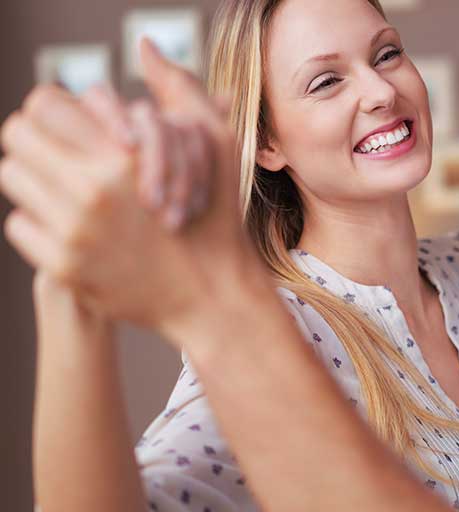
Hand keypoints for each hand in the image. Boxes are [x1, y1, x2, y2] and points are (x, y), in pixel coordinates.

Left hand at [0, 39, 259, 333]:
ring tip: (67, 190)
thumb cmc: (217, 218)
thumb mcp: (214, 144)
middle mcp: (92, 194)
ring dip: (36, 180)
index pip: (43, 106)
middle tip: (63, 156)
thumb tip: (147, 46)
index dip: (51, 111)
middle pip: (17, 139)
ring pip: (13, 181)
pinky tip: (72, 228)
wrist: (213, 296)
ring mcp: (74, 234)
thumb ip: (179, 89)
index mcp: (124, 158)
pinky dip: (39, 223)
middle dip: (38, 142)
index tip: (69, 127)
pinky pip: (18, 226)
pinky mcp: (64, 268)